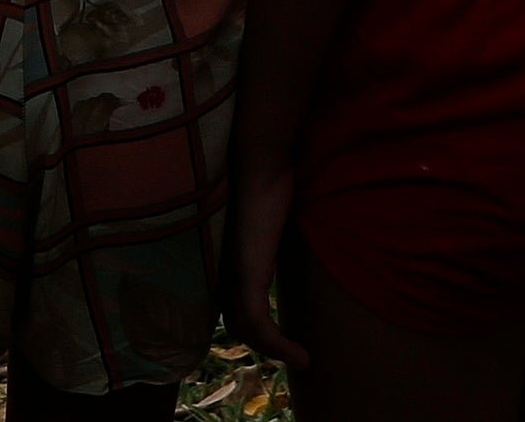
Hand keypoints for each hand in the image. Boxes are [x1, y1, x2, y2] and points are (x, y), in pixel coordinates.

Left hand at [227, 157, 311, 369]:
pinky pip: (259, 323)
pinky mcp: (247, 274)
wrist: (260, 165)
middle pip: (237, 324)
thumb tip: (291, 246)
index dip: (252, 330)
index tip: (279, 342)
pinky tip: (301, 355)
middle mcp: (223, 271)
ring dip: (275, 351)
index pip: (230, 309)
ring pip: (247, 329)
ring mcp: (233, 274)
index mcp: (227, 261)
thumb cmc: (269, 186)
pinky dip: (278, 345)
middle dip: (265, 345)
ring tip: (301, 360)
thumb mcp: (272, 224)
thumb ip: (272, 241)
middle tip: (294, 355)